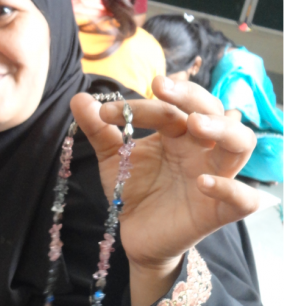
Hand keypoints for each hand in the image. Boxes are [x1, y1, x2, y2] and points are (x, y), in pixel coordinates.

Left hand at [70, 77, 258, 303]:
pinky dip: (229, 188)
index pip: (170, 107)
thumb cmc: (131, 188)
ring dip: (223, 128)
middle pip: (212, 111)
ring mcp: (213, 176)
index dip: (142, 104)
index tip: (106, 113)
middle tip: (161, 89)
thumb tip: (78, 97)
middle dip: (191, 96)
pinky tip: (203, 182)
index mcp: (176, 132)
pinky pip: (242, 198)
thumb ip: (98, 129)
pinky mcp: (218, 210)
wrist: (135, 232)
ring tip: (194, 124)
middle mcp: (198, 148)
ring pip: (240, 143)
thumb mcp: (111, 157)